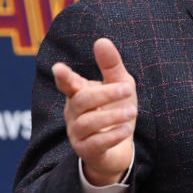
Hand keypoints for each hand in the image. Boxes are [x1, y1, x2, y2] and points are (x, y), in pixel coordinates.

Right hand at [53, 38, 136, 186]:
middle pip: (82, 100)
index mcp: (79, 94)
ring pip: (88, 123)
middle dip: (105, 93)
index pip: (67, 84)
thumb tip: (101, 40)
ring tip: (133, 112)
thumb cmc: (117, 110)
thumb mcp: (120, 85)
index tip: (59, 68)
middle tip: (128, 88)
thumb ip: (111, 65)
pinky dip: (111, 135)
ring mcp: (78, 133)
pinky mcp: (86, 152)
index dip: (63, 77)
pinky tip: (126, 130)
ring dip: (113, 115)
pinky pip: (95, 144)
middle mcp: (74, 113)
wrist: (120, 149)